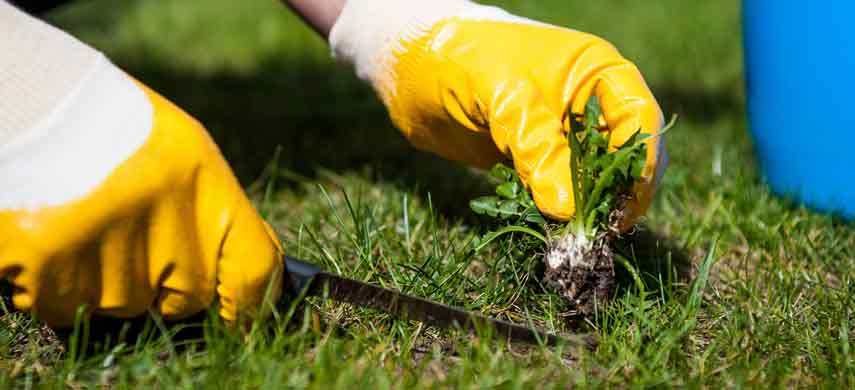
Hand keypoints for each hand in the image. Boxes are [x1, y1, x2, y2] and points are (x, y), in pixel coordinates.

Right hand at [0, 62, 282, 326]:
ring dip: (102, 278)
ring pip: (121, 303)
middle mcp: (164, 216)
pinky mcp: (50, 261)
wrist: (24, 99)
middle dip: (162, 282)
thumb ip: (211, 214)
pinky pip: (62, 305)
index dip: (252, 303)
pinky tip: (51, 235)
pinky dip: (53, 284)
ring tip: (81, 221)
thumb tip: (241, 283)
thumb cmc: (105, 123)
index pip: (253, 269)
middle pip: (185, 297)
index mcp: (203, 182)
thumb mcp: (179, 151)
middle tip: (128, 234)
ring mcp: (107, 242)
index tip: (240, 318)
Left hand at [329, 0, 665, 224]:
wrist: (407, 66)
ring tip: (570, 236)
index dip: (639, 165)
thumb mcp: (501, 96)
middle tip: (594, 231)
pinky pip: (559, 190)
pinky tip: (547, 227)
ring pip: (593, 179)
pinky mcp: (536, 157)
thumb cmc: (457, 60)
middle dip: (614, 193)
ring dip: (586, 208)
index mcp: (596, 71)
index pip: (639, 120)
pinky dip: (557, 210)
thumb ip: (536, 146)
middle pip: (624, 157)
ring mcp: (562, 132)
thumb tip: (567, 210)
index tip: (623, 206)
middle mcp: (588, 103)